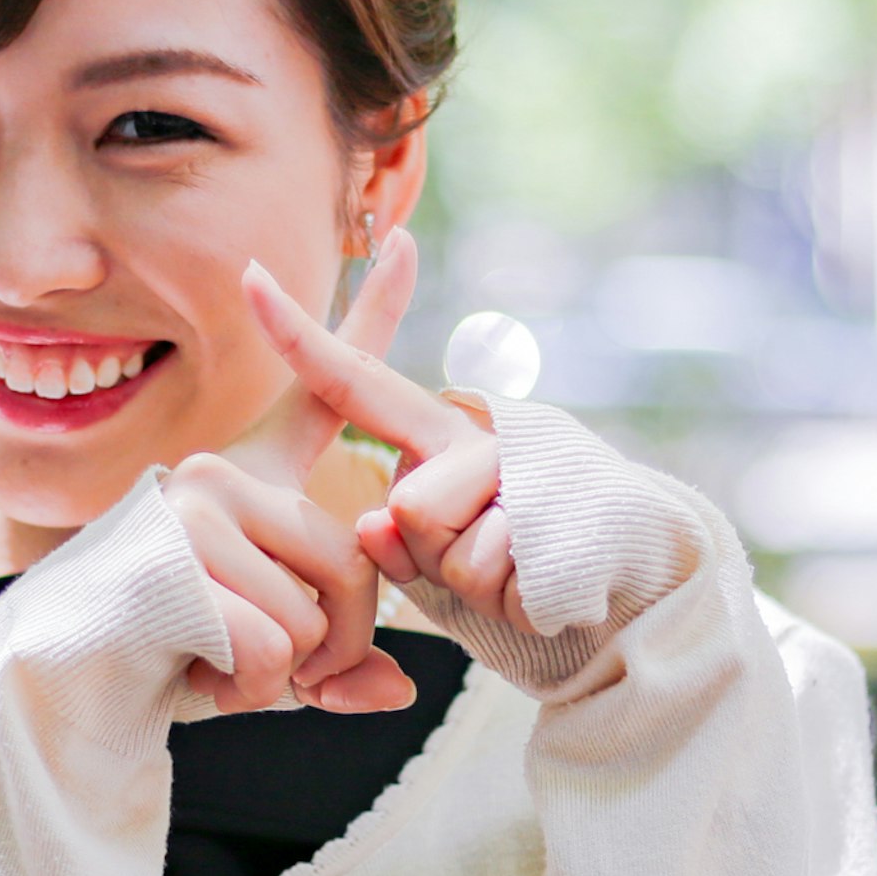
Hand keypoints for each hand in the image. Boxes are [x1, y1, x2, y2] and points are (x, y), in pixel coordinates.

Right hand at [162, 230, 422, 715]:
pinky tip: (191, 669)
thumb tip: (399, 689)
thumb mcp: (270, 662)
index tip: (408, 242)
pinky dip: (245, 690)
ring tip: (212, 661)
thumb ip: (337, 663)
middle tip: (261, 667)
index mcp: (248, 478)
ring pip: (313, 616)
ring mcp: (194, 505)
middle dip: (332, 647)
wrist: (65, 694)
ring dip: (281, 675)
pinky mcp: (175, 553)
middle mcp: (221, 472)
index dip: (370, 316)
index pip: (323, 390)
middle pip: (354, 566)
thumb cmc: (166, 665)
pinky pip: (273, 646)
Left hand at [240, 238, 528, 634]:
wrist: (628, 578)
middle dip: (437, 559)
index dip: (298, 334)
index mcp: (438, 432)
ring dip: (477, 582)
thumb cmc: (516, 569)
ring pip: (451, 546)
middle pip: (412, 508)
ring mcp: (523, 465)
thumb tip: (379, 521)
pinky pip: (497, 572)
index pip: (355, 380)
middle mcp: (477, 433)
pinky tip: (547, 579)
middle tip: (489, 558)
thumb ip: (398, 538)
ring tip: (519, 569)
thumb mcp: (443, 556)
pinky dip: (516, 597)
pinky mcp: (560, 507)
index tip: (248, 278)